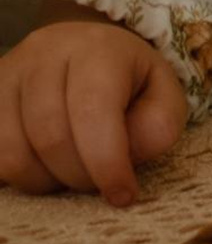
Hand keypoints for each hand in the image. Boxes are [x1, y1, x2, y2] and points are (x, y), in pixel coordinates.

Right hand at [0, 21, 187, 204]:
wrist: (87, 48)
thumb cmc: (130, 79)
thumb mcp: (162, 94)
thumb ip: (158, 124)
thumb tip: (126, 158)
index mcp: (98, 49)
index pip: (93, 110)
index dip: (107, 162)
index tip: (123, 196)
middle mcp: (45, 54)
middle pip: (50, 136)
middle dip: (79, 176)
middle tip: (100, 183)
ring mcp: (7, 75)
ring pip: (12, 152)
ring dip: (46, 180)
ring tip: (72, 173)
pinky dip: (20, 175)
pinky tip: (46, 167)